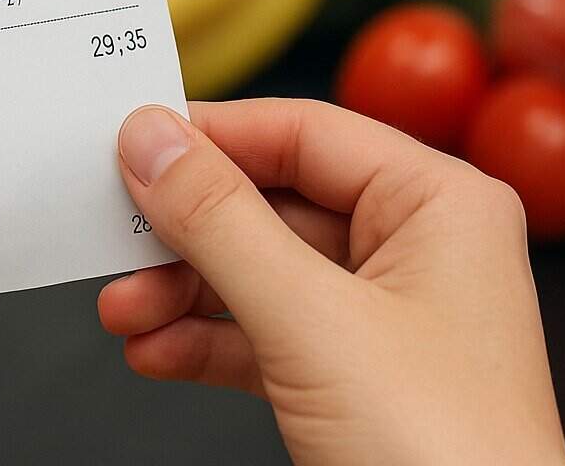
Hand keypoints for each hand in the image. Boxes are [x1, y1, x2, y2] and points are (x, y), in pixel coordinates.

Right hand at [99, 100, 564, 465]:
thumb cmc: (449, 458)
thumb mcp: (312, 323)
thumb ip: (222, 224)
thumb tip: (156, 144)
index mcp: (442, 204)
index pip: (306, 132)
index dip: (214, 136)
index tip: (134, 145)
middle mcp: (422, 248)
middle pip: (275, 205)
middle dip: (187, 234)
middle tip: (116, 236)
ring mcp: (390, 316)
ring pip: (263, 273)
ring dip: (185, 294)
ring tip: (125, 309)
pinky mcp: (360, 377)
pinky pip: (269, 334)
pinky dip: (209, 343)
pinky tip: (157, 353)